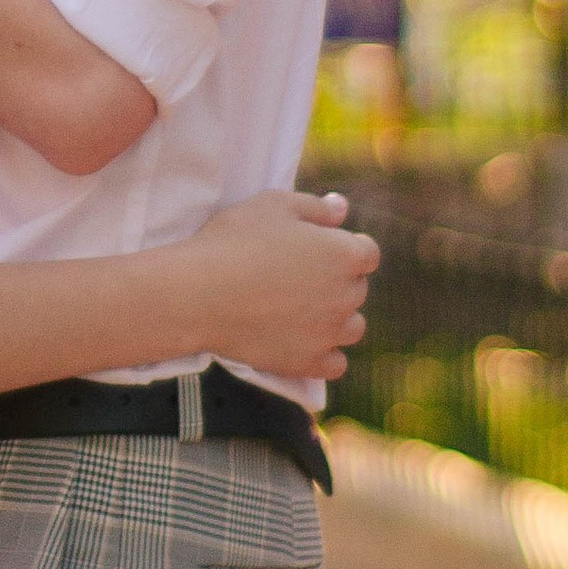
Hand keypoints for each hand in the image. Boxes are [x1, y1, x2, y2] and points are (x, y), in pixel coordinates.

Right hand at [191, 189, 377, 386]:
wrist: (199, 293)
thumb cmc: (234, 241)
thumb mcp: (273, 205)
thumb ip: (315, 207)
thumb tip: (342, 209)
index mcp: (343, 254)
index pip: (367, 253)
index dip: (345, 247)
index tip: (318, 248)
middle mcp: (346, 296)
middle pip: (357, 288)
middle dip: (337, 280)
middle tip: (297, 274)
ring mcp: (330, 333)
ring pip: (352, 327)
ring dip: (336, 317)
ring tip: (302, 309)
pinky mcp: (309, 362)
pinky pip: (336, 363)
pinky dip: (326, 353)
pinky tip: (304, 340)